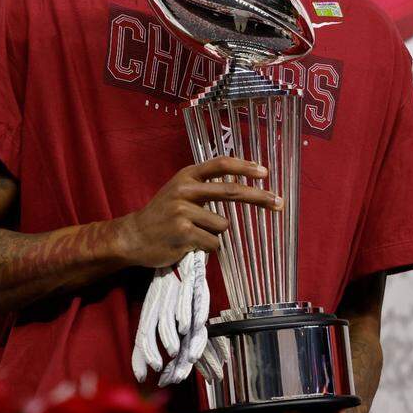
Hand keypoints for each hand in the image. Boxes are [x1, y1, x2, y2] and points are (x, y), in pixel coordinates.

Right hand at [119, 156, 281, 267]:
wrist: (133, 237)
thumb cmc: (162, 215)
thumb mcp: (179, 191)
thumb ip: (204, 186)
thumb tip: (243, 188)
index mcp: (186, 175)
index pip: (220, 164)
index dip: (244, 167)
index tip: (265, 172)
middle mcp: (185, 190)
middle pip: (231, 191)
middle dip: (259, 197)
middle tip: (279, 203)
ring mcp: (183, 212)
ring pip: (223, 225)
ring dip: (215, 234)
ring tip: (194, 235)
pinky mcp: (183, 234)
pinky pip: (213, 243)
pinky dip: (207, 247)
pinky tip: (188, 245)